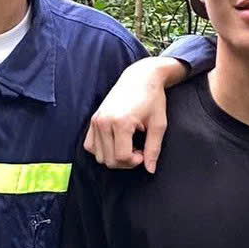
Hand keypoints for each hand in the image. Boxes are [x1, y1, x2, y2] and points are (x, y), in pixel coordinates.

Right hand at [84, 57, 180, 171]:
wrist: (140, 78)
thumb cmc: (152, 99)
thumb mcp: (158, 125)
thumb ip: (153, 149)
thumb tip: (150, 169)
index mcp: (121, 122)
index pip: (122, 157)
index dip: (135, 161)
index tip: (144, 153)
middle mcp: (104, 122)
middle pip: (109, 160)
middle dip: (125, 162)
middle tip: (138, 150)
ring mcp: (96, 121)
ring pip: (99, 156)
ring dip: (114, 157)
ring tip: (128, 146)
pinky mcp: (93, 120)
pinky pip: (90, 146)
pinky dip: (102, 150)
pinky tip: (116, 143)